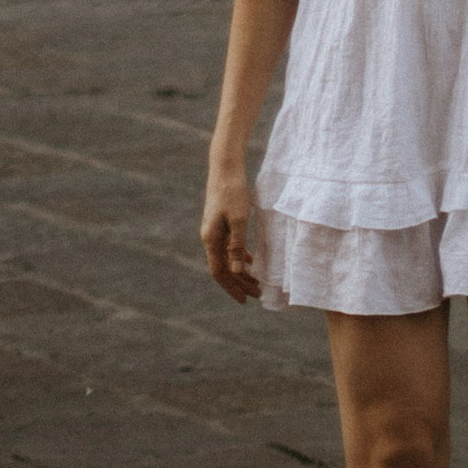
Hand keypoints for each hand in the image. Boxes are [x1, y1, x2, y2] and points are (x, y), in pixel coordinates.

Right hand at [200, 154, 261, 300]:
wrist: (225, 167)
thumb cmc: (233, 191)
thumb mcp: (238, 219)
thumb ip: (237, 245)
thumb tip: (237, 270)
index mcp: (211, 240)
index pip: (220, 273)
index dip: (232, 288)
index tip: (244, 300)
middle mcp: (209, 238)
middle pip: (224, 268)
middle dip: (239, 283)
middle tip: (257, 294)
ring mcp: (214, 231)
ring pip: (227, 258)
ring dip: (241, 271)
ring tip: (257, 282)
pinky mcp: (220, 223)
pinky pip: (229, 247)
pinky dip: (240, 256)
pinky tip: (251, 261)